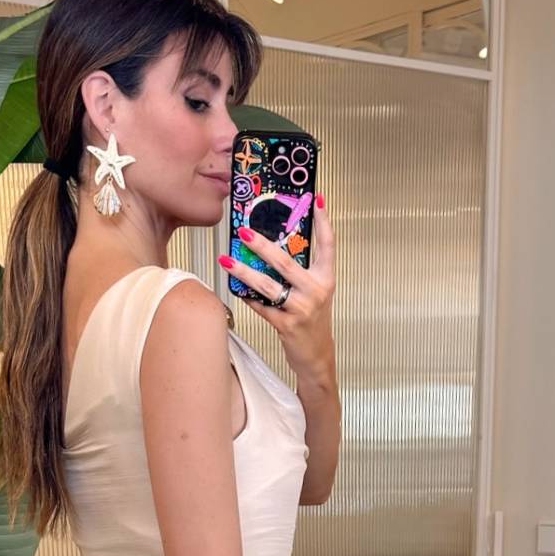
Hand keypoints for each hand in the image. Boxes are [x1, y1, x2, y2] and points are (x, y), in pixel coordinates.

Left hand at [220, 195, 335, 381]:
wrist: (316, 355)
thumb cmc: (313, 320)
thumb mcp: (315, 291)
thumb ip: (303, 270)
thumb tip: (276, 245)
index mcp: (326, 278)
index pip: (327, 244)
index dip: (323, 221)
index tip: (317, 200)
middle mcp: (316, 291)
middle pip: (286, 262)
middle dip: (262, 245)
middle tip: (244, 232)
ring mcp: (301, 309)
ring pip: (268, 285)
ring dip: (244, 272)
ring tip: (227, 260)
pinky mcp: (287, 325)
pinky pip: (261, 306)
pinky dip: (247, 296)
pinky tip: (234, 287)